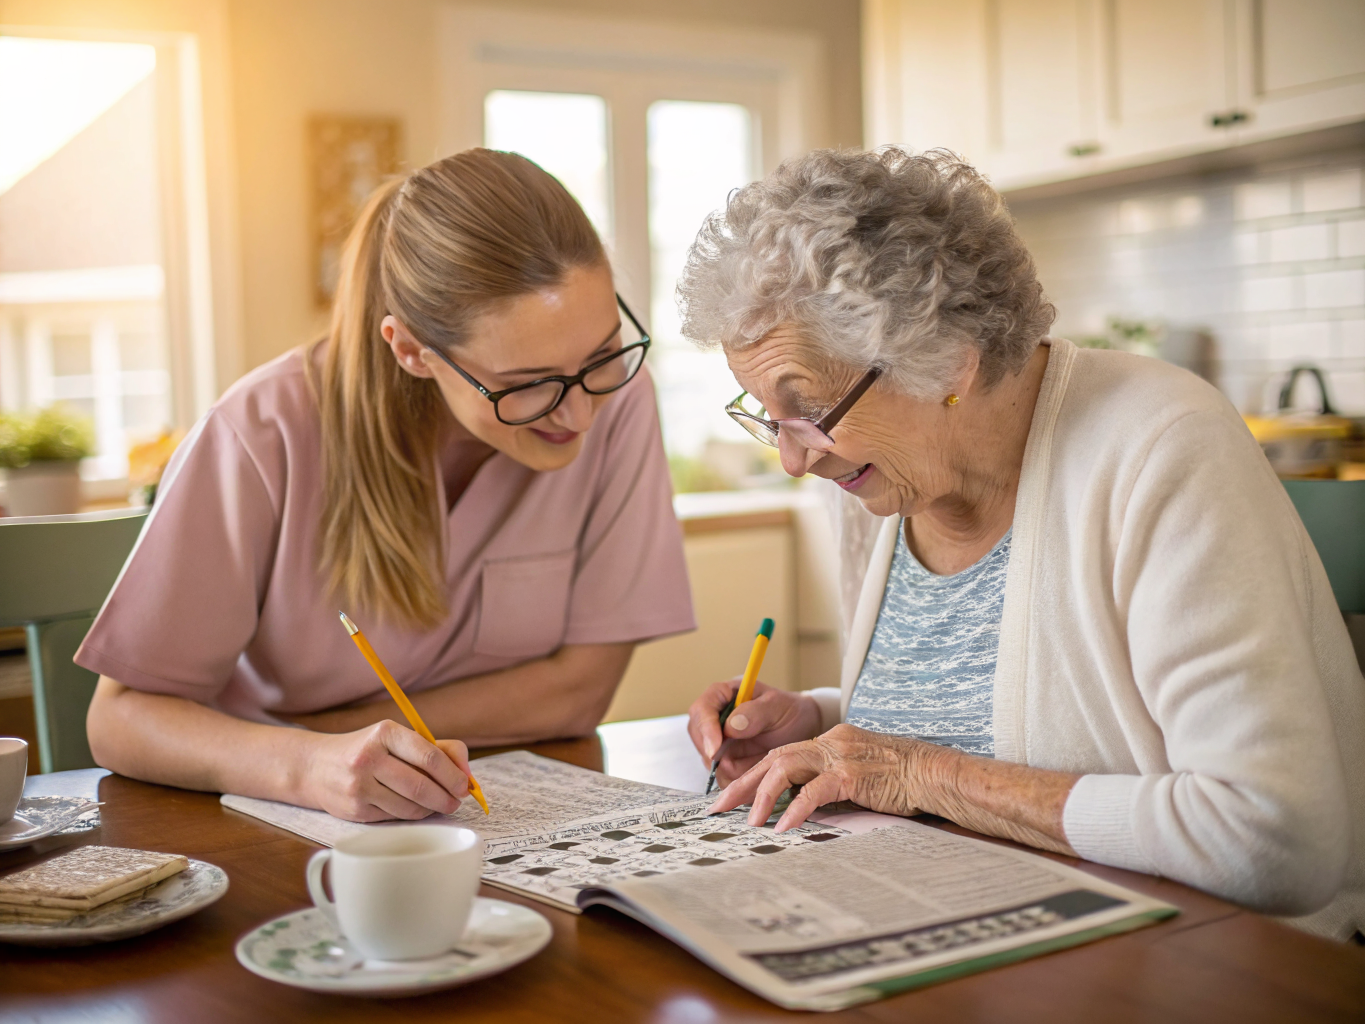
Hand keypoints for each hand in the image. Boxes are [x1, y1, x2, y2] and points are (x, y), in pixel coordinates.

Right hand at [302, 720, 471, 821]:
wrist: (316, 767)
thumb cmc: (368, 750)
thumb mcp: (398, 738)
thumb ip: (438, 748)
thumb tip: (467, 772)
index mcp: (385, 733)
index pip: (429, 756)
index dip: (453, 774)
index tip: (465, 785)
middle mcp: (369, 758)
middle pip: (421, 786)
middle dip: (446, 797)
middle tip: (456, 801)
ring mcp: (359, 787)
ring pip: (409, 806)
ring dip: (430, 809)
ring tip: (438, 804)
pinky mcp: (354, 810)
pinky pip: (394, 818)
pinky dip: (411, 815)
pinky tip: (413, 807)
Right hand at [686, 680, 821, 785]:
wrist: (802, 729)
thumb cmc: (789, 711)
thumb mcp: (777, 707)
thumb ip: (755, 713)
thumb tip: (730, 726)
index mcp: (723, 695)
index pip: (701, 710)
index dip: (705, 730)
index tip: (716, 750)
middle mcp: (715, 718)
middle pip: (699, 738)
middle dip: (715, 754)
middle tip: (738, 765)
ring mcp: (718, 741)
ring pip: (709, 761)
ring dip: (733, 768)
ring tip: (761, 761)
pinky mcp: (725, 761)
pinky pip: (723, 776)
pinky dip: (739, 779)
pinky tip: (758, 770)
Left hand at [707, 723, 959, 831]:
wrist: (934, 773)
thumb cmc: (903, 781)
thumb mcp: (860, 778)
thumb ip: (831, 785)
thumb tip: (802, 807)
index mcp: (830, 741)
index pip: (782, 755)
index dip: (754, 776)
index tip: (732, 797)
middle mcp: (830, 742)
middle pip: (774, 758)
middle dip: (743, 784)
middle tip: (718, 808)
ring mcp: (840, 755)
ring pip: (786, 768)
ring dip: (762, 796)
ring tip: (749, 822)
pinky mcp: (851, 773)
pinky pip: (814, 790)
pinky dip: (795, 809)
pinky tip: (783, 827)